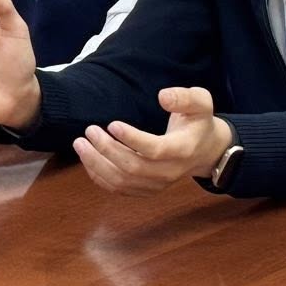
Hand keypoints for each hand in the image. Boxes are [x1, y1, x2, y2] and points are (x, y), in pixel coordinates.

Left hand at [73, 87, 229, 197]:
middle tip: (89, 130)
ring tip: (80, 144)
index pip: (154, 150)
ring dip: (97, 164)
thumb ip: (184, 97)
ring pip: (122, 181)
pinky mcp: (145, 190)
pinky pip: (118, 189)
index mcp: (182, 150)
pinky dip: (99, 176)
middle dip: (106, 150)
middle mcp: (169, 172)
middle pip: (133, 168)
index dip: (132, 139)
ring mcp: (156, 185)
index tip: (112, 123)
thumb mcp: (201, 102)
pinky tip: (88, 159)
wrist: (205, 151)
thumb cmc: (199, 122)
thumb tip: (162, 96)